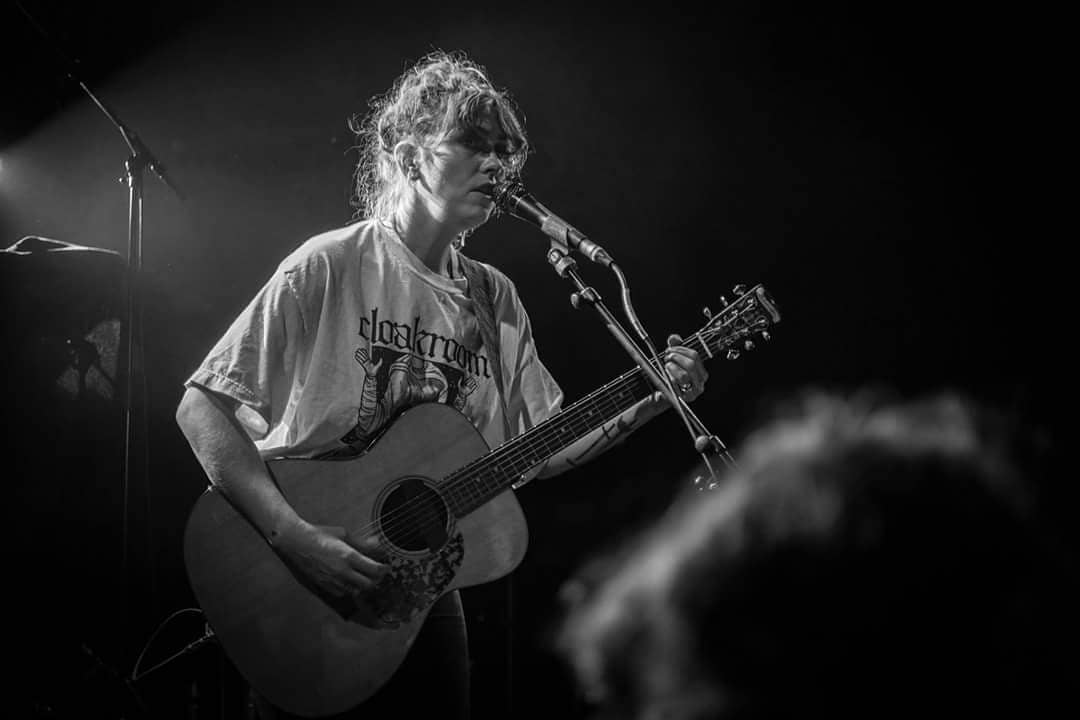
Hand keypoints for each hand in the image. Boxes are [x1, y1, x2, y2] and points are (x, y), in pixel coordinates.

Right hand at [272, 520, 395, 626]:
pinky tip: (348, 578)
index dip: (384, 569)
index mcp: (349, 556)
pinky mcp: (325, 586)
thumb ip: (362, 543)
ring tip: (363, 575)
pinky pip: (343, 592)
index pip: (375, 570)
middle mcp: (342, 572)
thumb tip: (377, 546)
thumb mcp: (344, 534)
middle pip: (369, 585)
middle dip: (376, 579)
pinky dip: (349, 587)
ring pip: (357, 591)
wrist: (296, 543)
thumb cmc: (319, 535)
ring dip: (363, 584)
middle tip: (377, 572)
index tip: (386, 566)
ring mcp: (333, 581)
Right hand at [354, 347, 382, 374]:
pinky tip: (355, 356)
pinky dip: (357, 359)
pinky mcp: (363, 365)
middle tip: (358, 349)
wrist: (372, 375)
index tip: (363, 349)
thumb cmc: (375, 371)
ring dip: (358, 355)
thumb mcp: (378, 366)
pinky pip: (360, 361)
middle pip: (363, 356)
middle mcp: (367, 361)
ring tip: (356, 352)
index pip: (367, 355)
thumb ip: (380, 362)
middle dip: (361, 352)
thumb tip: (381, 358)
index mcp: (370, 361)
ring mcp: (365, 363)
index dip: (365, 352)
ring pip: (361, 358)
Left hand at [664, 334, 707, 402]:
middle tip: (667, 357)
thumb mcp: (673, 358)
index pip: (694, 355)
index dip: (680, 350)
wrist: (666, 393)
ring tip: (666, 367)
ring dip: (672, 368)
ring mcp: (696, 390)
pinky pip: (678, 388)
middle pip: (691, 364)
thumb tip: (674, 338)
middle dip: (676, 358)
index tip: (670, 349)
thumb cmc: (672, 375)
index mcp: (701, 369)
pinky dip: (671, 379)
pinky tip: (668, 377)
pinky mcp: (688, 398)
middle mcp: (701, 379)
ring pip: (684, 375)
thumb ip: (674, 346)